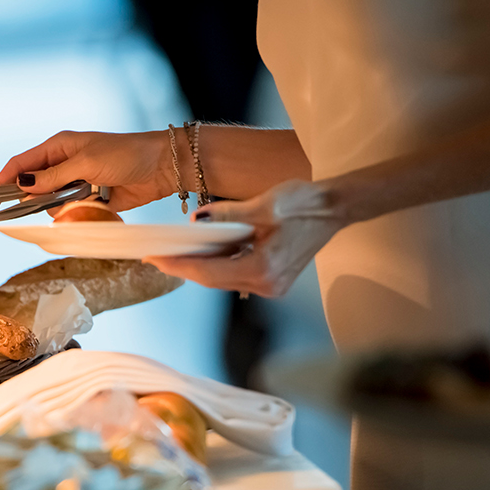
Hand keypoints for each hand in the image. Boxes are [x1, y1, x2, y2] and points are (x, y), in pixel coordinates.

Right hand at [0, 130, 174, 211]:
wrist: (160, 167)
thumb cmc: (125, 154)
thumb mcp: (85, 162)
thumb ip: (52, 176)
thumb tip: (22, 183)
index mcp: (58, 147)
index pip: (21, 163)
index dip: (2, 180)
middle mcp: (63, 165)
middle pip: (33, 186)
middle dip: (34, 198)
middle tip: (38, 205)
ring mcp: (75, 183)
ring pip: (51, 203)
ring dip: (60, 206)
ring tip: (85, 197)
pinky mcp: (89, 199)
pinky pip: (70, 212)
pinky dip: (75, 213)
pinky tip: (94, 203)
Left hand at [144, 180, 344, 297]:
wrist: (336, 207)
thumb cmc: (305, 204)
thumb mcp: (262, 206)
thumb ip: (226, 216)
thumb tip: (196, 220)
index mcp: (262, 269)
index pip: (208, 272)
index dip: (177, 265)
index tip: (153, 259)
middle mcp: (267, 284)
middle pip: (212, 279)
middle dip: (183, 267)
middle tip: (154, 255)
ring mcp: (271, 285)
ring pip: (223, 278)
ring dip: (200, 265)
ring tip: (172, 252)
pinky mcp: (273, 278)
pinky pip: (236, 273)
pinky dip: (218, 262)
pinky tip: (202, 250)